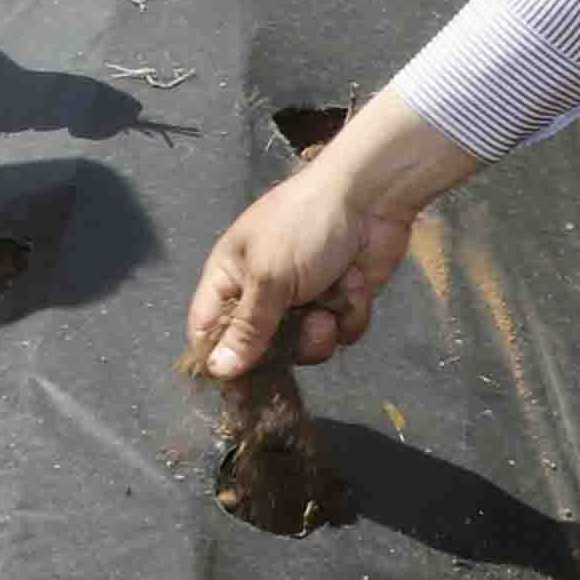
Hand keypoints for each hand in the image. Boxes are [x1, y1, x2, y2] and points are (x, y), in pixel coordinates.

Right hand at [184, 99, 475, 376]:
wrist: (372, 198)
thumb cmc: (304, 226)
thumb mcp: (268, 277)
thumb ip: (246, 328)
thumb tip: (217, 372)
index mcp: (230, 276)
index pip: (207, 330)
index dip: (219, 357)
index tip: (239, 382)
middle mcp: (262, 291)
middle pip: (260, 348)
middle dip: (287, 343)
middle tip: (306, 324)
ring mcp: (302, 299)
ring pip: (304, 346)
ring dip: (323, 329)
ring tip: (332, 301)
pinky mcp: (338, 302)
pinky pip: (339, 333)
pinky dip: (350, 312)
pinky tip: (354, 284)